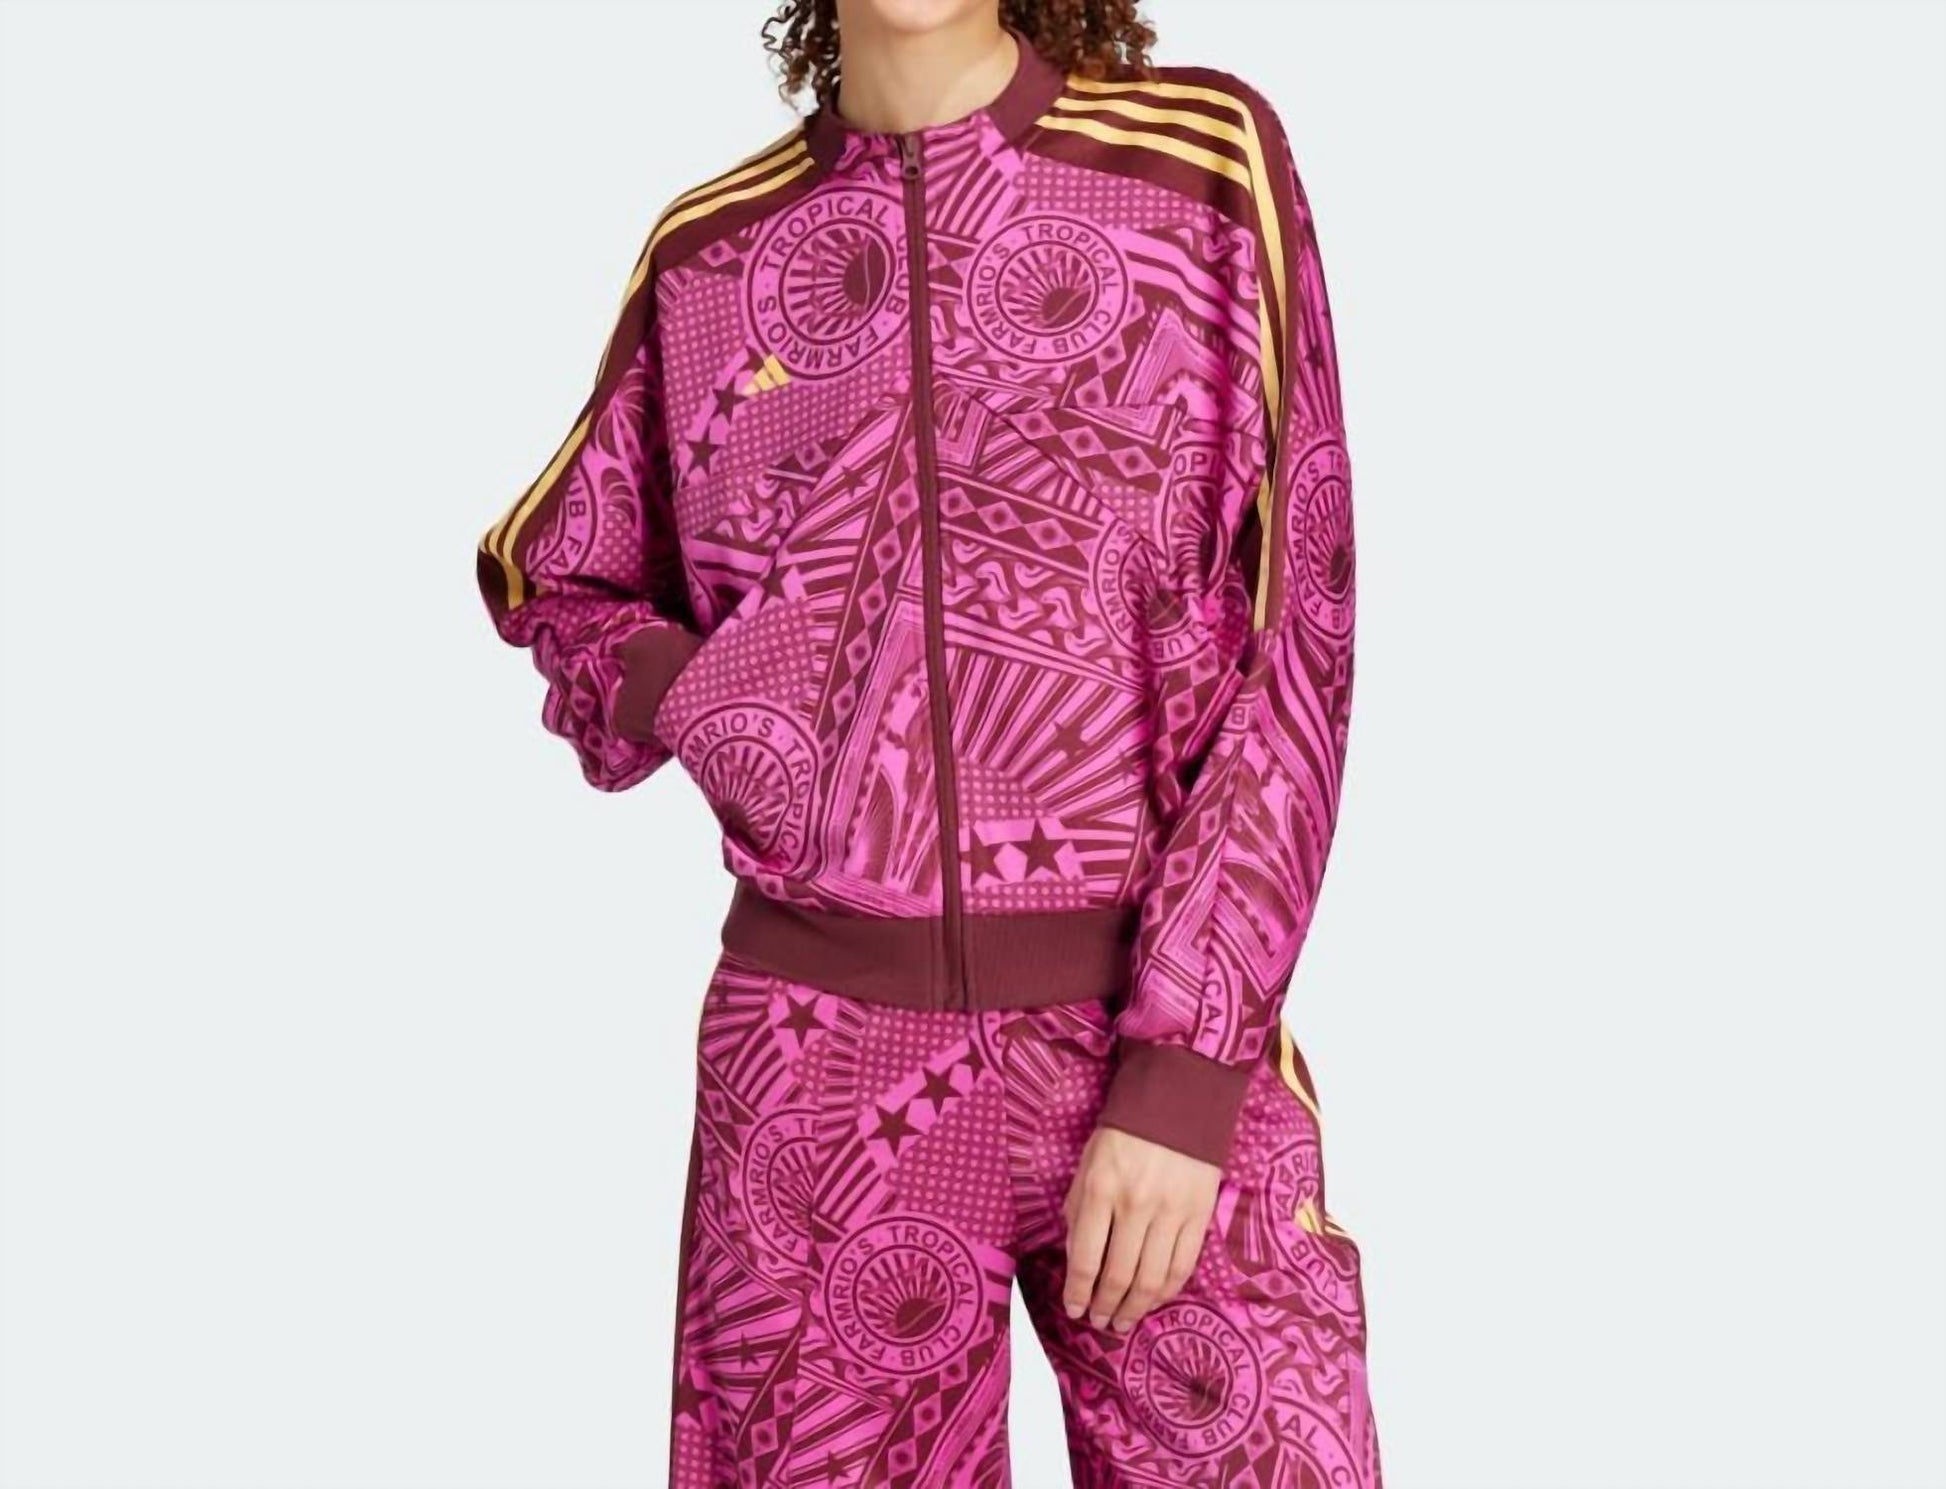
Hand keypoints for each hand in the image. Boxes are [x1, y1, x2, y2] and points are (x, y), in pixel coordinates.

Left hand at [1061, 1124, 1220, 1334]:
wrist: (1178, 1099)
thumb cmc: (1125, 1132)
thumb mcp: (1088, 1163)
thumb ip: (1078, 1208)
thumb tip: (1076, 1257)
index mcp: (1100, 1189)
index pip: (1085, 1257)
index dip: (1077, 1291)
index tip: (1074, 1309)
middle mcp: (1135, 1205)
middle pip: (1118, 1276)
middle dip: (1105, 1306)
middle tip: (1099, 1322)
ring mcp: (1170, 1212)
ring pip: (1151, 1279)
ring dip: (1135, 1308)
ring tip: (1123, 1321)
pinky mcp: (1198, 1215)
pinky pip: (1182, 1266)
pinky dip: (1166, 1291)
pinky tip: (1153, 1300)